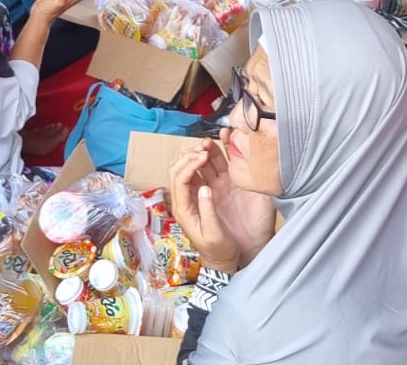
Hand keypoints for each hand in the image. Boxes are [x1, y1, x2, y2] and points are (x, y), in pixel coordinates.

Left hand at [167, 137, 275, 272]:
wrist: (227, 260)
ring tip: (209, 145)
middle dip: (190, 156)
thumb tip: (204, 188)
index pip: (179, 180)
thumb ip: (207, 211)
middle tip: (205, 149)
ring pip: (194, 167)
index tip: (203, 157)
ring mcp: (201, 193)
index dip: (189, 165)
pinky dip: (211, 158)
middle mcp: (189, 198)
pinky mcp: (214, 192)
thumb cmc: (218, 251)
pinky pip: (208, 171)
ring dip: (199, 154)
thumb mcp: (213, 235)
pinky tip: (217, 150)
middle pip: (181, 169)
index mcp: (184, 209)